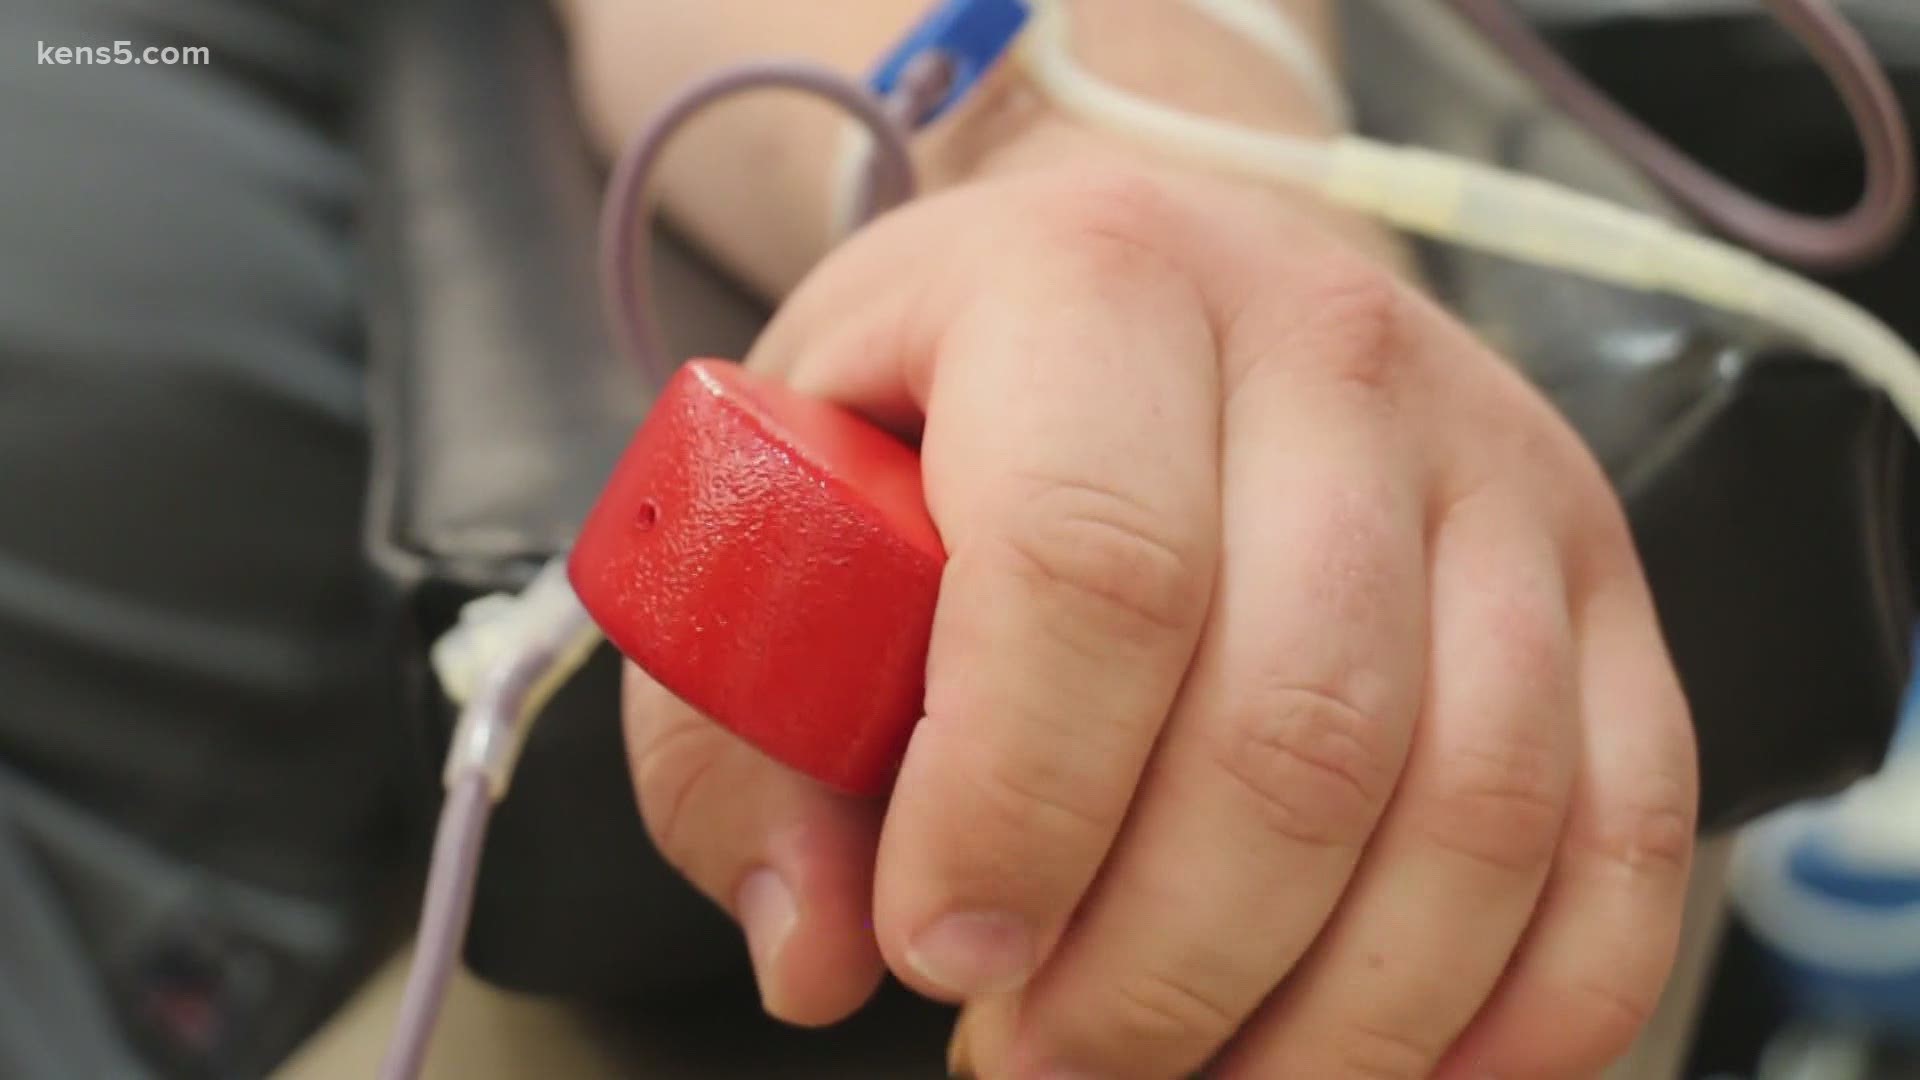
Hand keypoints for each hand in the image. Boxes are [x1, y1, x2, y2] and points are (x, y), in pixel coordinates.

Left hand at [620, 152, 1698, 1077]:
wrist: (1155, 276)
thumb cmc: (951, 402)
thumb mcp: (782, 508)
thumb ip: (753, 733)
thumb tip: (821, 951)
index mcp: (1094, 284)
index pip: (1091, 567)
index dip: (1017, 805)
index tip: (941, 951)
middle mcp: (1330, 350)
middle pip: (1298, 728)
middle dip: (1157, 968)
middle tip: (1037, 1054)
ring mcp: (1497, 467)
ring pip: (1477, 810)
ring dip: (1323, 1022)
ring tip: (1174, 1070)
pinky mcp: (1599, 580)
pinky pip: (1622, 835)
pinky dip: (1518, 1009)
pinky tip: (1382, 1061)